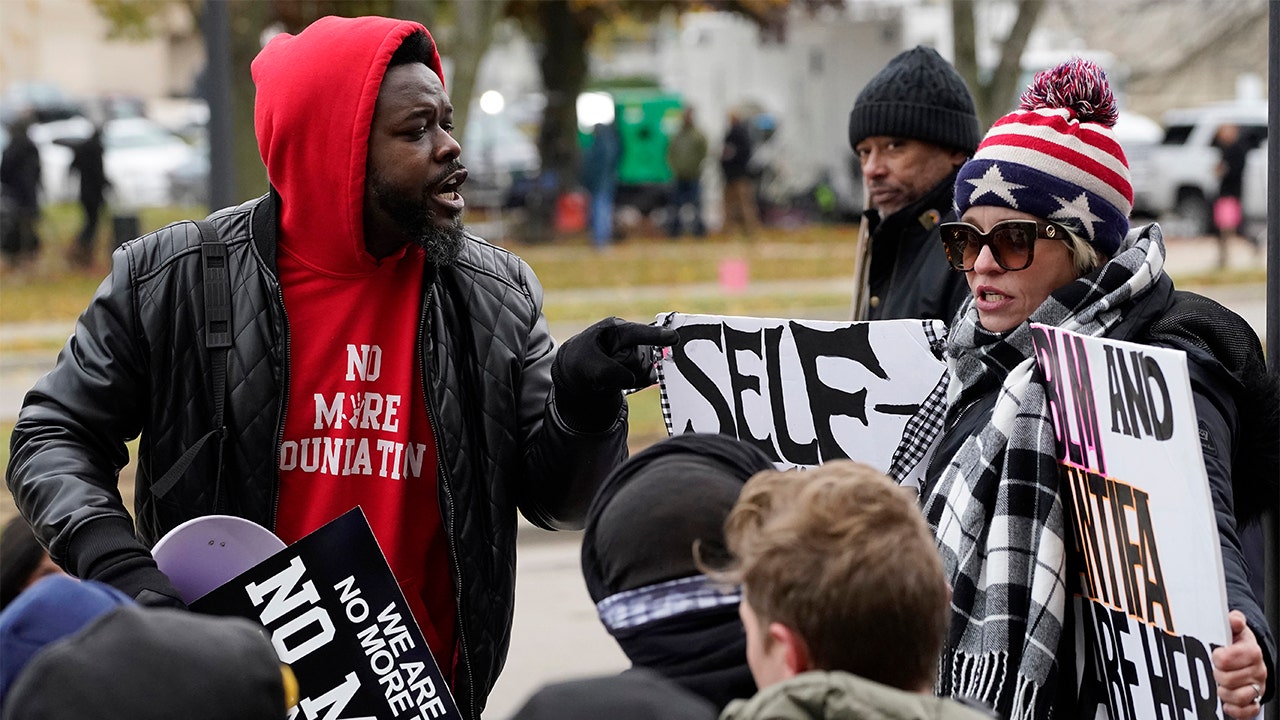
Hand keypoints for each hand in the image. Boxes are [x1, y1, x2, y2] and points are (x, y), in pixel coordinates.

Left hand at [552, 317, 678, 431]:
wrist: (580, 372)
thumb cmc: (582, 361)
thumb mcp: (587, 365)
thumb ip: (608, 372)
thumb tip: (631, 379)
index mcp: (615, 329)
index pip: (637, 332)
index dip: (656, 335)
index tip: (673, 338)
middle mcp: (631, 339)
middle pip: (640, 359)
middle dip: (624, 368)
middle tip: (603, 366)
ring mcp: (639, 352)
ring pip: (644, 370)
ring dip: (627, 377)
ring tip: (609, 373)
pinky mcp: (644, 366)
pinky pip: (648, 378)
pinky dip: (636, 382)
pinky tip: (621, 378)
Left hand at [1213, 610, 1266, 718]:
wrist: (1251, 656)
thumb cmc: (1238, 642)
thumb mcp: (1235, 628)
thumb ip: (1233, 621)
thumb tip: (1234, 619)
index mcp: (1252, 651)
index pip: (1227, 658)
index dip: (1217, 658)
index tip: (1215, 654)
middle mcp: (1257, 670)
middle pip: (1229, 679)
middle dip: (1217, 675)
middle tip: (1216, 670)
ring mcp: (1257, 686)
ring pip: (1239, 697)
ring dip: (1225, 692)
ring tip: (1220, 685)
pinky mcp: (1256, 700)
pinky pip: (1248, 711)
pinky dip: (1235, 709)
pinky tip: (1227, 702)